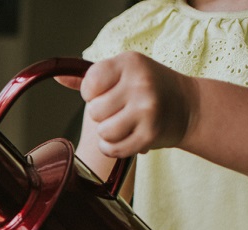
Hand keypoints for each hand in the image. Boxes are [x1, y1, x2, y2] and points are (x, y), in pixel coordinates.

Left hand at [60, 52, 195, 158]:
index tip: (107, 93)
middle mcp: (140, 82)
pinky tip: (126, 138)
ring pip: (103, 131)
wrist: (189, 106)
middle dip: (103, 115)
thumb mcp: (124, 73)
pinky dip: (114, 148)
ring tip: (125, 124)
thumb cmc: (148, 88)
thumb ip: (90, 77)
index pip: (89, 84)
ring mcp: (147, 108)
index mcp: (129, 62)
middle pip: (94, 111)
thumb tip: (59, 78)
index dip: (92, 94)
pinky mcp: (150, 133)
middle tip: (122, 110)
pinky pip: (113, 149)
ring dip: (109, 133)